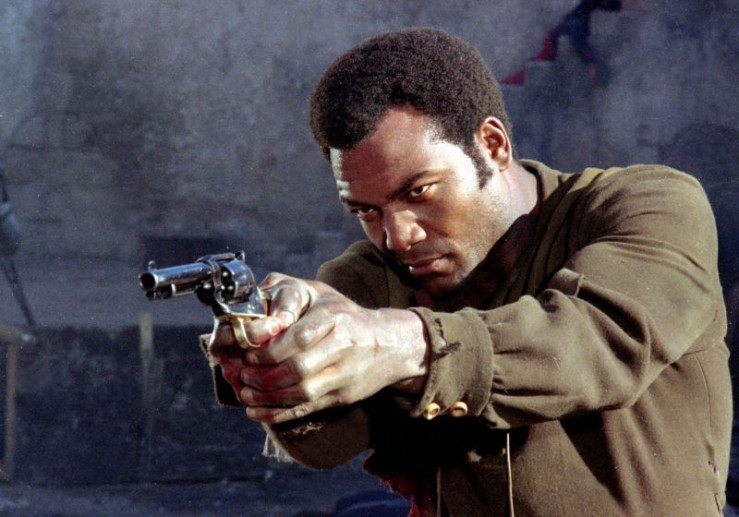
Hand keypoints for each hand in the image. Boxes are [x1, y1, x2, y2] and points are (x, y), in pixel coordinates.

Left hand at [237, 274, 428, 423]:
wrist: (391, 343)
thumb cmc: (346, 315)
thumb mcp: (321, 293)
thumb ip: (288, 294)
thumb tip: (254, 307)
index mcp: (334, 318)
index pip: (299, 337)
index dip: (270, 349)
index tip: (249, 353)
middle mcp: (342, 346)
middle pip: (299, 368)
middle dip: (264, 376)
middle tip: (242, 375)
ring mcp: (344, 374)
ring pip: (302, 392)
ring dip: (268, 397)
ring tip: (246, 393)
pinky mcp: (342, 396)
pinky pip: (307, 408)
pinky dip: (279, 413)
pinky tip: (257, 411)